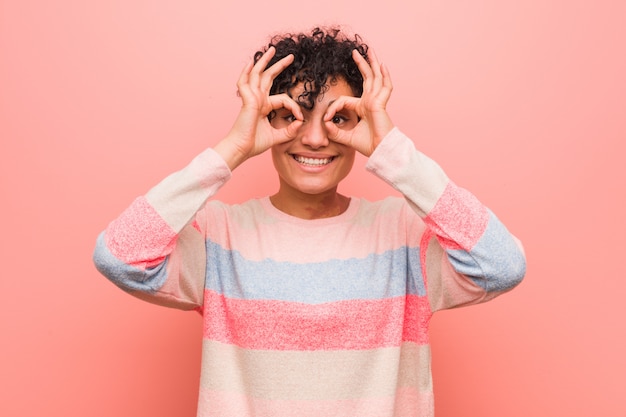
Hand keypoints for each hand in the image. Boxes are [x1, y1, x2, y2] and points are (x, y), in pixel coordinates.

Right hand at [215, 47, 302, 169]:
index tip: (300, 118)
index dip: (294, 106)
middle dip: (279, 66)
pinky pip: (244, 82)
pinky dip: (245, 72)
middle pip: (268, 77)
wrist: (242, 149)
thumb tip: (300, 122)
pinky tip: (250, 62)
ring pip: (257, 74)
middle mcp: (258, 100)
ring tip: (272, 50)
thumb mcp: (277, 136)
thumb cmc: (254, 144)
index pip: (283, 98)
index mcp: (264, 106)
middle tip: (291, 56)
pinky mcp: (248, 101)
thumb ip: (290, 130)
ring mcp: (252, 98)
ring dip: (264, 61)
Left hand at [323, 48, 393, 156]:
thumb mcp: (345, 137)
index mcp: (363, 108)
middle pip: (367, 79)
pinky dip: (385, 76)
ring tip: (369, 50)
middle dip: (361, 64)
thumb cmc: (368, 145)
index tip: (325, 119)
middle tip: (355, 53)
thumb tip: (324, 123)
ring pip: (375, 78)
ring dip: (372, 63)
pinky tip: (382, 65)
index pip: (344, 100)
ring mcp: (376, 101)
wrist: (380, 150)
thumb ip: (334, 131)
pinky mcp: (380, 104)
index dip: (333, 108)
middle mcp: (370, 102)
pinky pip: (385, 87)